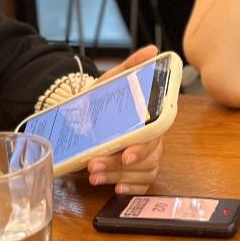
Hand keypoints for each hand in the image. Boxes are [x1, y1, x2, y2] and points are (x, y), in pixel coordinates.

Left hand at [85, 46, 164, 193]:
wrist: (85, 115)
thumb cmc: (103, 100)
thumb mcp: (112, 81)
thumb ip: (131, 66)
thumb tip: (151, 51)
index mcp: (149, 119)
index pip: (155, 135)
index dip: (142, 147)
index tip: (126, 154)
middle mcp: (150, 140)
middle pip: (147, 159)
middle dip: (119, 165)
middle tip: (93, 164)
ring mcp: (144, 158)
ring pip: (142, 174)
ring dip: (116, 177)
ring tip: (93, 174)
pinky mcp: (135, 172)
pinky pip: (141, 186)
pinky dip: (129, 189)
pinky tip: (113, 188)